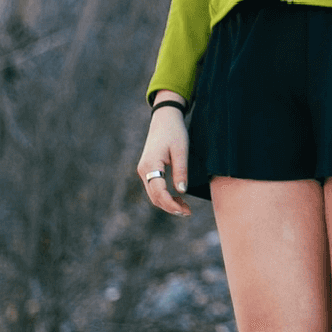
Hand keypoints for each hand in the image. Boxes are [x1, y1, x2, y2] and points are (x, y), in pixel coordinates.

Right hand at [137, 96, 190, 216]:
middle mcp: (143, 170)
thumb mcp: (182, 150)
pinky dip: (165, 196)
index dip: (171, 205)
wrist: (164, 118)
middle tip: (188, 212)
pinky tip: (178, 197)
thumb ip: (181, 171)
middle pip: (154, 197)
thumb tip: (182, 192)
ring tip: (185, 208)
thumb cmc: (175, 132)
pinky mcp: (147, 169)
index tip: (186, 211)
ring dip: (168, 203)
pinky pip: (154, 188)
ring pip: (153, 194)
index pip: (159, 192)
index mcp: (150, 165)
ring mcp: (143, 170)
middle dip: (170, 207)